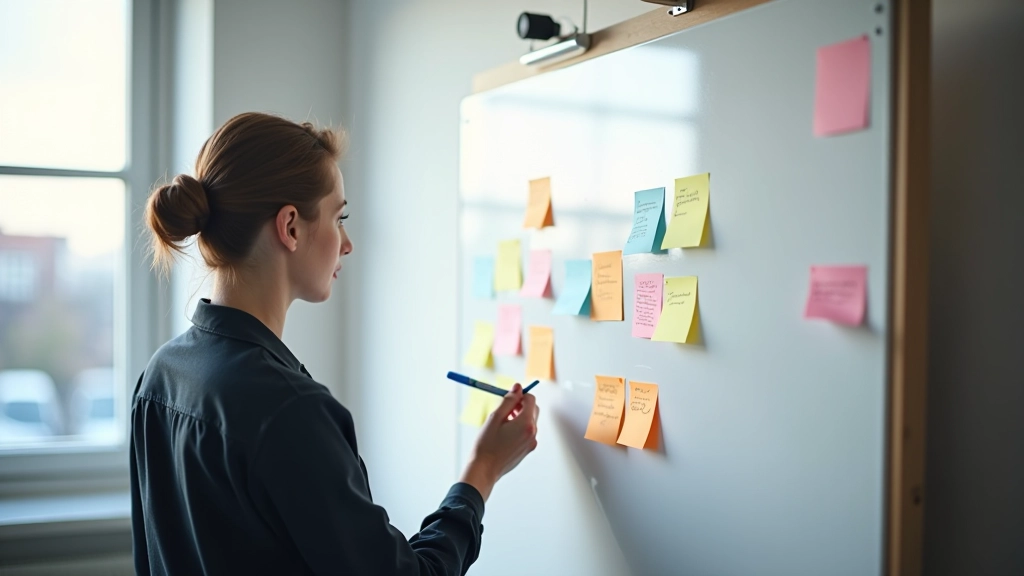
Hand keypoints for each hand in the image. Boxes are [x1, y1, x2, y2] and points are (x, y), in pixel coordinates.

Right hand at [459, 383, 538, 500]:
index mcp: (526, 423)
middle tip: (505, 409)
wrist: (484, 470)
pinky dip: (519, 428)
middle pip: (533, 410)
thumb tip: (518, 387)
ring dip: (520, 416)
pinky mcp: (527, 450)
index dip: (520, 395)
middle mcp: (533, 433)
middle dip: (521, 405)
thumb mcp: (495, 418)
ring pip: (530, 421)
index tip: (508, 397)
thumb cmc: (486, 445)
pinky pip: (527, 432)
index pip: (531, 399)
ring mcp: (531, 443)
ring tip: (502, 422)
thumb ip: (509, 400)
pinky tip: (504, 434)